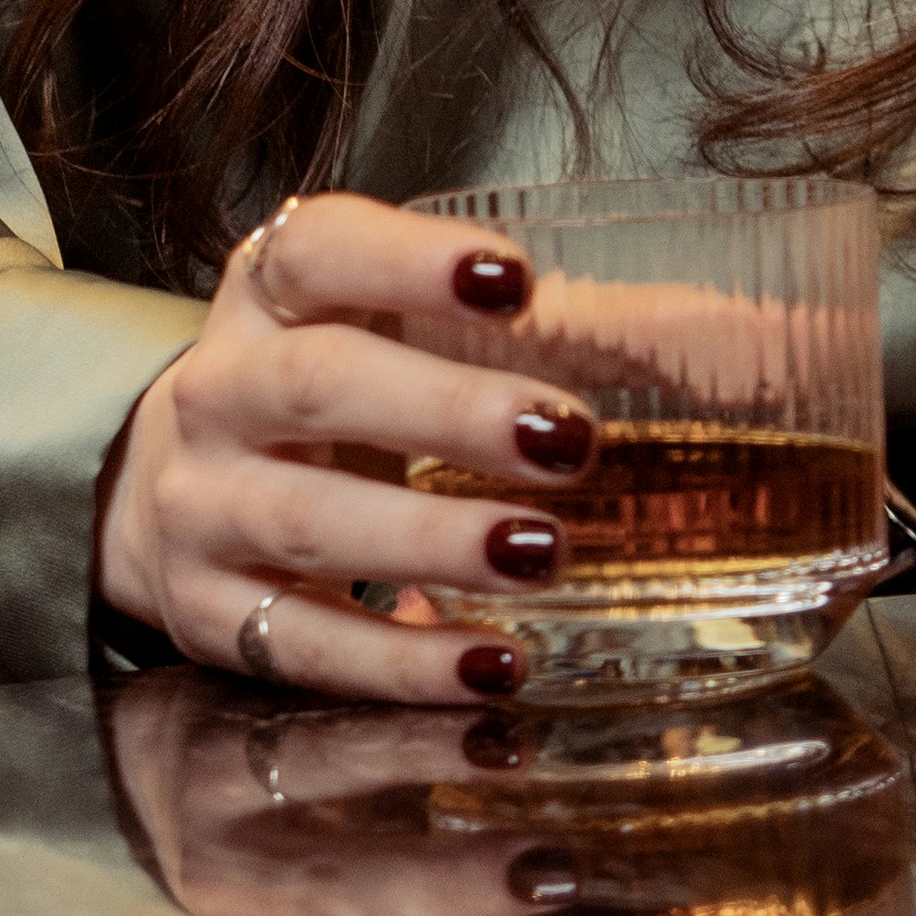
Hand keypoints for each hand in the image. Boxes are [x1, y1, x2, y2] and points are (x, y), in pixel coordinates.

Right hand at [90, 193, 628, 712]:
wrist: (172, 492)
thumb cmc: (334, 393)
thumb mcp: (404, 332)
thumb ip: (554, 330)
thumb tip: (743, 341)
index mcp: (270, 291)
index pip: (323, 250)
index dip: (413, 262)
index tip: (518, 281)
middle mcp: (217, 388)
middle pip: (318, 384)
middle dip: (445, 412)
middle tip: (568, 438)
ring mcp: (200, 505)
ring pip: (307, 518)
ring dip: (431, 541)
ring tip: (543, 553)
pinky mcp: (207, 614)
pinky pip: (304, 645)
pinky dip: (402, 664)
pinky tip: (491, 664)